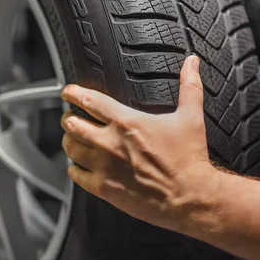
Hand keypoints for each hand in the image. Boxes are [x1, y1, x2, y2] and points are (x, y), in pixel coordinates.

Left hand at [61, 55, 221, 235]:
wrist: (189, 197)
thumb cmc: (189, 159)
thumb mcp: (191, 118)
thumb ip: (189, 86)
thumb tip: (192, 62)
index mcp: (127, 122)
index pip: (90, 101)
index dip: (73, 93)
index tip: (68, 92)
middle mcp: (110, 143)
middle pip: (72, 124)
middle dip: (67, 118)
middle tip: (69, 117)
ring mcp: (104, 166)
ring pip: (70, 148)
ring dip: (69, 141)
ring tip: (72, 139)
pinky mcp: (103, 188)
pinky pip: (76, 175)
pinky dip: (74, 168)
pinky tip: (78, 166)